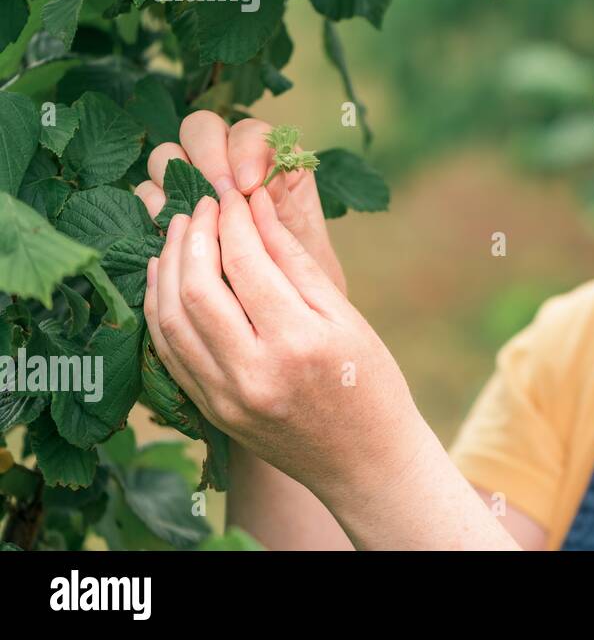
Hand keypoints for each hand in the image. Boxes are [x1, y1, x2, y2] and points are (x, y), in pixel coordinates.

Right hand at [133, 110, 346, 295]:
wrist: (285, 309)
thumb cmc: (302, 271)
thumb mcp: (305, 244)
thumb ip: (285, 210)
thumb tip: (262, 182)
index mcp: (271, 158)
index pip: (248, 131)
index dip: (244, 150)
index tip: (250, 186)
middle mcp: (229, 161)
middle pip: (199, 129)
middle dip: (207, 157)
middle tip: (220, 198)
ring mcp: (194, 183)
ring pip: (166, 157)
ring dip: (175, 181)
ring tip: (197, 218)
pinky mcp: (168, 209)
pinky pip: (147, 194)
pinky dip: (155, 208)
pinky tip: (174, 233)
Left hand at [142, 188, 429, 507]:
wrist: (365, 462)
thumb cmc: (370, 383)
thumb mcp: (345, 317)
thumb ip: (295, 262)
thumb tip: (257, 207)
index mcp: (298, 343)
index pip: (247, 264)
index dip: (234, 220)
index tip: (233, 194)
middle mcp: (253, 373)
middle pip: (197, 289)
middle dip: (193, 236)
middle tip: (201, 204)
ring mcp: (225, 397)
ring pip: (170, 320)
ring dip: (168, 267)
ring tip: (179, 230)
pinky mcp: (211, 411)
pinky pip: (169, 352)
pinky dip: (160, 308)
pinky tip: (167, 277)